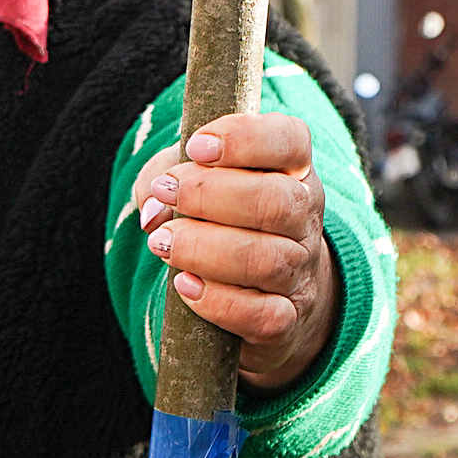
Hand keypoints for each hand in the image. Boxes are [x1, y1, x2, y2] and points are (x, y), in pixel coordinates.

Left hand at [131, 112, 342, 391]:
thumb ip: (164, 176)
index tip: (196, 146)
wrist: (267, 293)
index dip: (244, 139)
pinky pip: (262, 314)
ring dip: (204, 249)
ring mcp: (301, 270)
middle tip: (167, 193)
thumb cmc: (222, 220)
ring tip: (162, 243)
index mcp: (293, 170)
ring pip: (266, 259)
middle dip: (209, 195)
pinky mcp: (286, 319)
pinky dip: (217, 301)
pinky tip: (184, 285)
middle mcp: (305, 217)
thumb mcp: (194, 181)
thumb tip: (151, 210)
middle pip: (275, 201)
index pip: (290, 140)